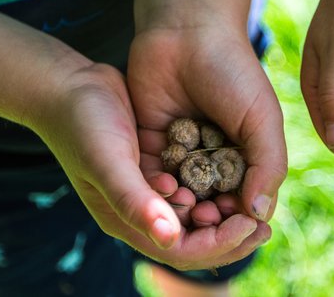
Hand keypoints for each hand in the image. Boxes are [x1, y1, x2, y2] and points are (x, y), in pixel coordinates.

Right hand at [30, 63, 263, 270]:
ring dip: (226, 211)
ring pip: (199, 212)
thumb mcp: (108, 162)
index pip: (182, 250)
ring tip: (252, 203)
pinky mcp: (161, 162)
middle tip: (263, 225)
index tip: (250, 225)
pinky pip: (196, 182)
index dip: (219, 244)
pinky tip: (237, 174)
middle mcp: (142, 210)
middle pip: (195, 239)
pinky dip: (217, 184)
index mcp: (128, 220)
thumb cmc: (83, 124)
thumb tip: (171, 239)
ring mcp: (152, 186)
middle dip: (230, 235)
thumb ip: (135, 201)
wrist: (70, 84)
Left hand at [127, 25, 286, 264]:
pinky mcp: (151, 145)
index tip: (240, 225)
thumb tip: (261, 216)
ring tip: (185, 208)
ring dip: (182, 209)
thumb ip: (268, 166)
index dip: (242, 220)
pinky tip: (161, 191)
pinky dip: (157, 189)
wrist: (186, 32)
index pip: (246, 203)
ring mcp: (182, 155)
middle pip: (211, 206)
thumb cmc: (233, 72)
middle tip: (207, 218)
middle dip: (210, 219)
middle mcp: (214, 161)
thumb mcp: (261, 119)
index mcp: (246, 157)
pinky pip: (153, 178)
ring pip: (182, 198)